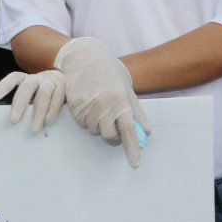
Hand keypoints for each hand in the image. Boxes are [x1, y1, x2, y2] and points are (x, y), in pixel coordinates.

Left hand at [0, 69, 65, 134]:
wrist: (74, 78)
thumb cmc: (47, 92)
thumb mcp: (35, 93)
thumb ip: (25, 102)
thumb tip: (13, 121)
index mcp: (28, 78)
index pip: (15, 78)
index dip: (4, 85)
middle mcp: (39, 78)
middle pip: (27, 87)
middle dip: (20, 104)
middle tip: (13, 121)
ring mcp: (53, 81)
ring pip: (44, 94)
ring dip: (38, 112)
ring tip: (33, 129)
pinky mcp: (66, 87)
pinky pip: (58, 98)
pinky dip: (52, 110)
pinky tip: (48, 121)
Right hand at [54, 36, 146, 166]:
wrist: (86, 58)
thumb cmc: (110, 73)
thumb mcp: (127, 90)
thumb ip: (137, 113)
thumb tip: (147, 132)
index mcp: (121, 101)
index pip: (129, 131)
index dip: (132, 149)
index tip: (135, 163)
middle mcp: (104, 105)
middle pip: (109, 136)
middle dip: (112, 135)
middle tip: (114, 126)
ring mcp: (87, 106)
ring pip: (94, 131)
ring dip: (99, 126)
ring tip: (100, 109)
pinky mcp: (74, 106)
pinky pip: (81, 123)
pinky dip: (87, 120)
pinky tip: (89, 105)